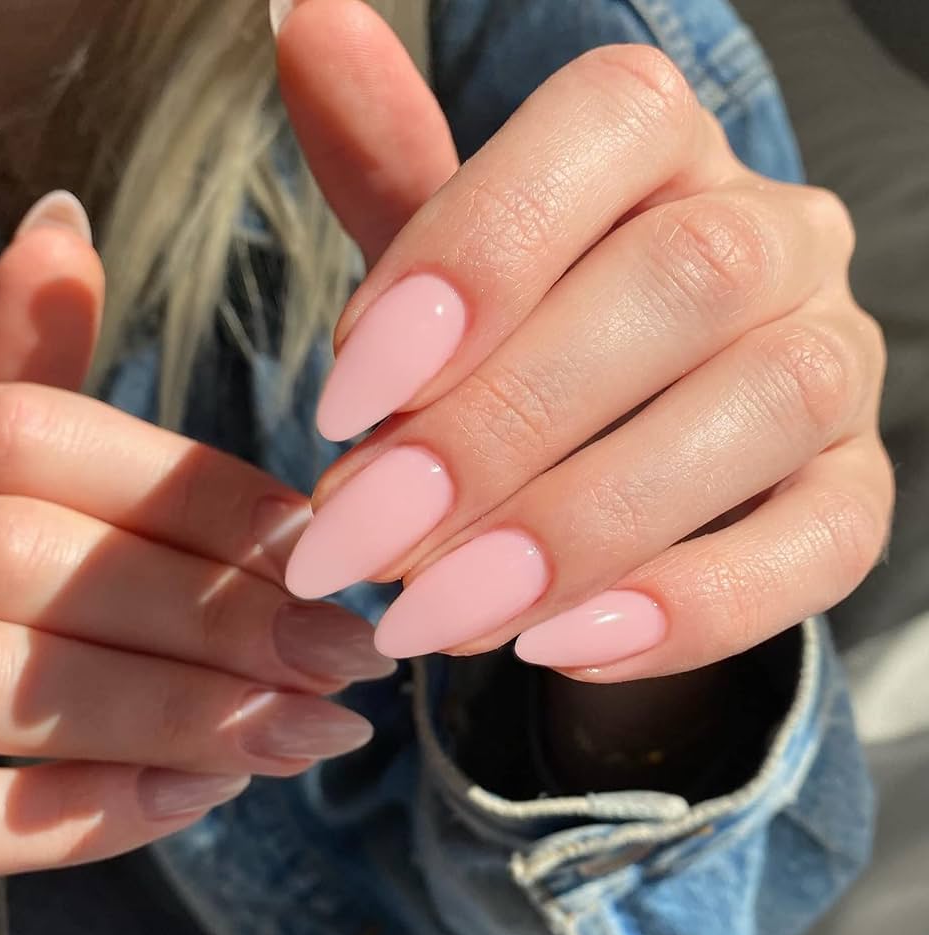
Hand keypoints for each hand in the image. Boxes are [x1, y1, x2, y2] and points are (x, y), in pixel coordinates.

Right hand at [0, 196, 392, 882]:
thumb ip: (11, 361)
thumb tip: (68, 217)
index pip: (42, 440)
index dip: (194, 491)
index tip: (317, 537)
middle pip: (40, 560)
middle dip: (215, 612)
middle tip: (351, 652)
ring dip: (180, 714)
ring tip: (313, 730)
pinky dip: (74, 815)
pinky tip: (200, 798)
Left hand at [281, 4, 892, 679]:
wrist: (610, 452)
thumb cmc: (511, 339)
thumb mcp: (439, 256)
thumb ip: (387, 164)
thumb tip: (304, 23)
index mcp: (663, 147)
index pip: (600, 136)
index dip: (474, 256)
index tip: (342, 396)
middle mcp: (774, 234)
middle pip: (680, 286)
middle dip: (502, 430)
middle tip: (363, 542)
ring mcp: (832, 364)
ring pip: (757, 415)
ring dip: (581, 531)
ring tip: (437, 615)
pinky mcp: (856, 490)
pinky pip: (819, 545)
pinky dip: (689, 608)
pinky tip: (558, 648)